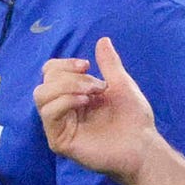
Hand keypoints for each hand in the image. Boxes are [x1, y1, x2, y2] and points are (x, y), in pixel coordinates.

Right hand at [34, 37, 159, 184]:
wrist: (143, 144)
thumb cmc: (133, 117)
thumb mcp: (121, 83)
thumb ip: (109, 63)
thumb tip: (102, 40)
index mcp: (73, 96)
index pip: (51, 73)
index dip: (64, 64)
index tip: (87, 64)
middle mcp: (63, 110)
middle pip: (44, 81)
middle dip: (69, 76)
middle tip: (97, 85)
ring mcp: (59, 126)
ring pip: (41, 96)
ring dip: (67, 86)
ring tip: (92, 94)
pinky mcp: (60, 141)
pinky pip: (49, 114)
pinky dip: (65, 101)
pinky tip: (85, 103)